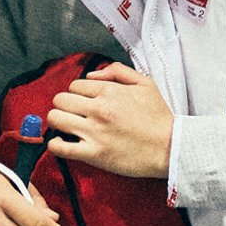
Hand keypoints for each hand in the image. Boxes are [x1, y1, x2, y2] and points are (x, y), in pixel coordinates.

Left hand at [44, 63, 173, 178]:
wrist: (170, 148)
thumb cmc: (159, 117)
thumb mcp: (145, 83)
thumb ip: (118, 71)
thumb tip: (92, 74)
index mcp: (109, 91)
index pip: (75, 86)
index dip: (77, 93)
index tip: (83, 103)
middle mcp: (98, 109)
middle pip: (61, 100)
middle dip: (64, 105)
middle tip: (73, 114)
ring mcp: (94, 132)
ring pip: (56, 119)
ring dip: (57, 121)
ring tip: (66, 126)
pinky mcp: (94, 154)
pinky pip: (60, 147)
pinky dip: (55, 145)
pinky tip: (61, 143)